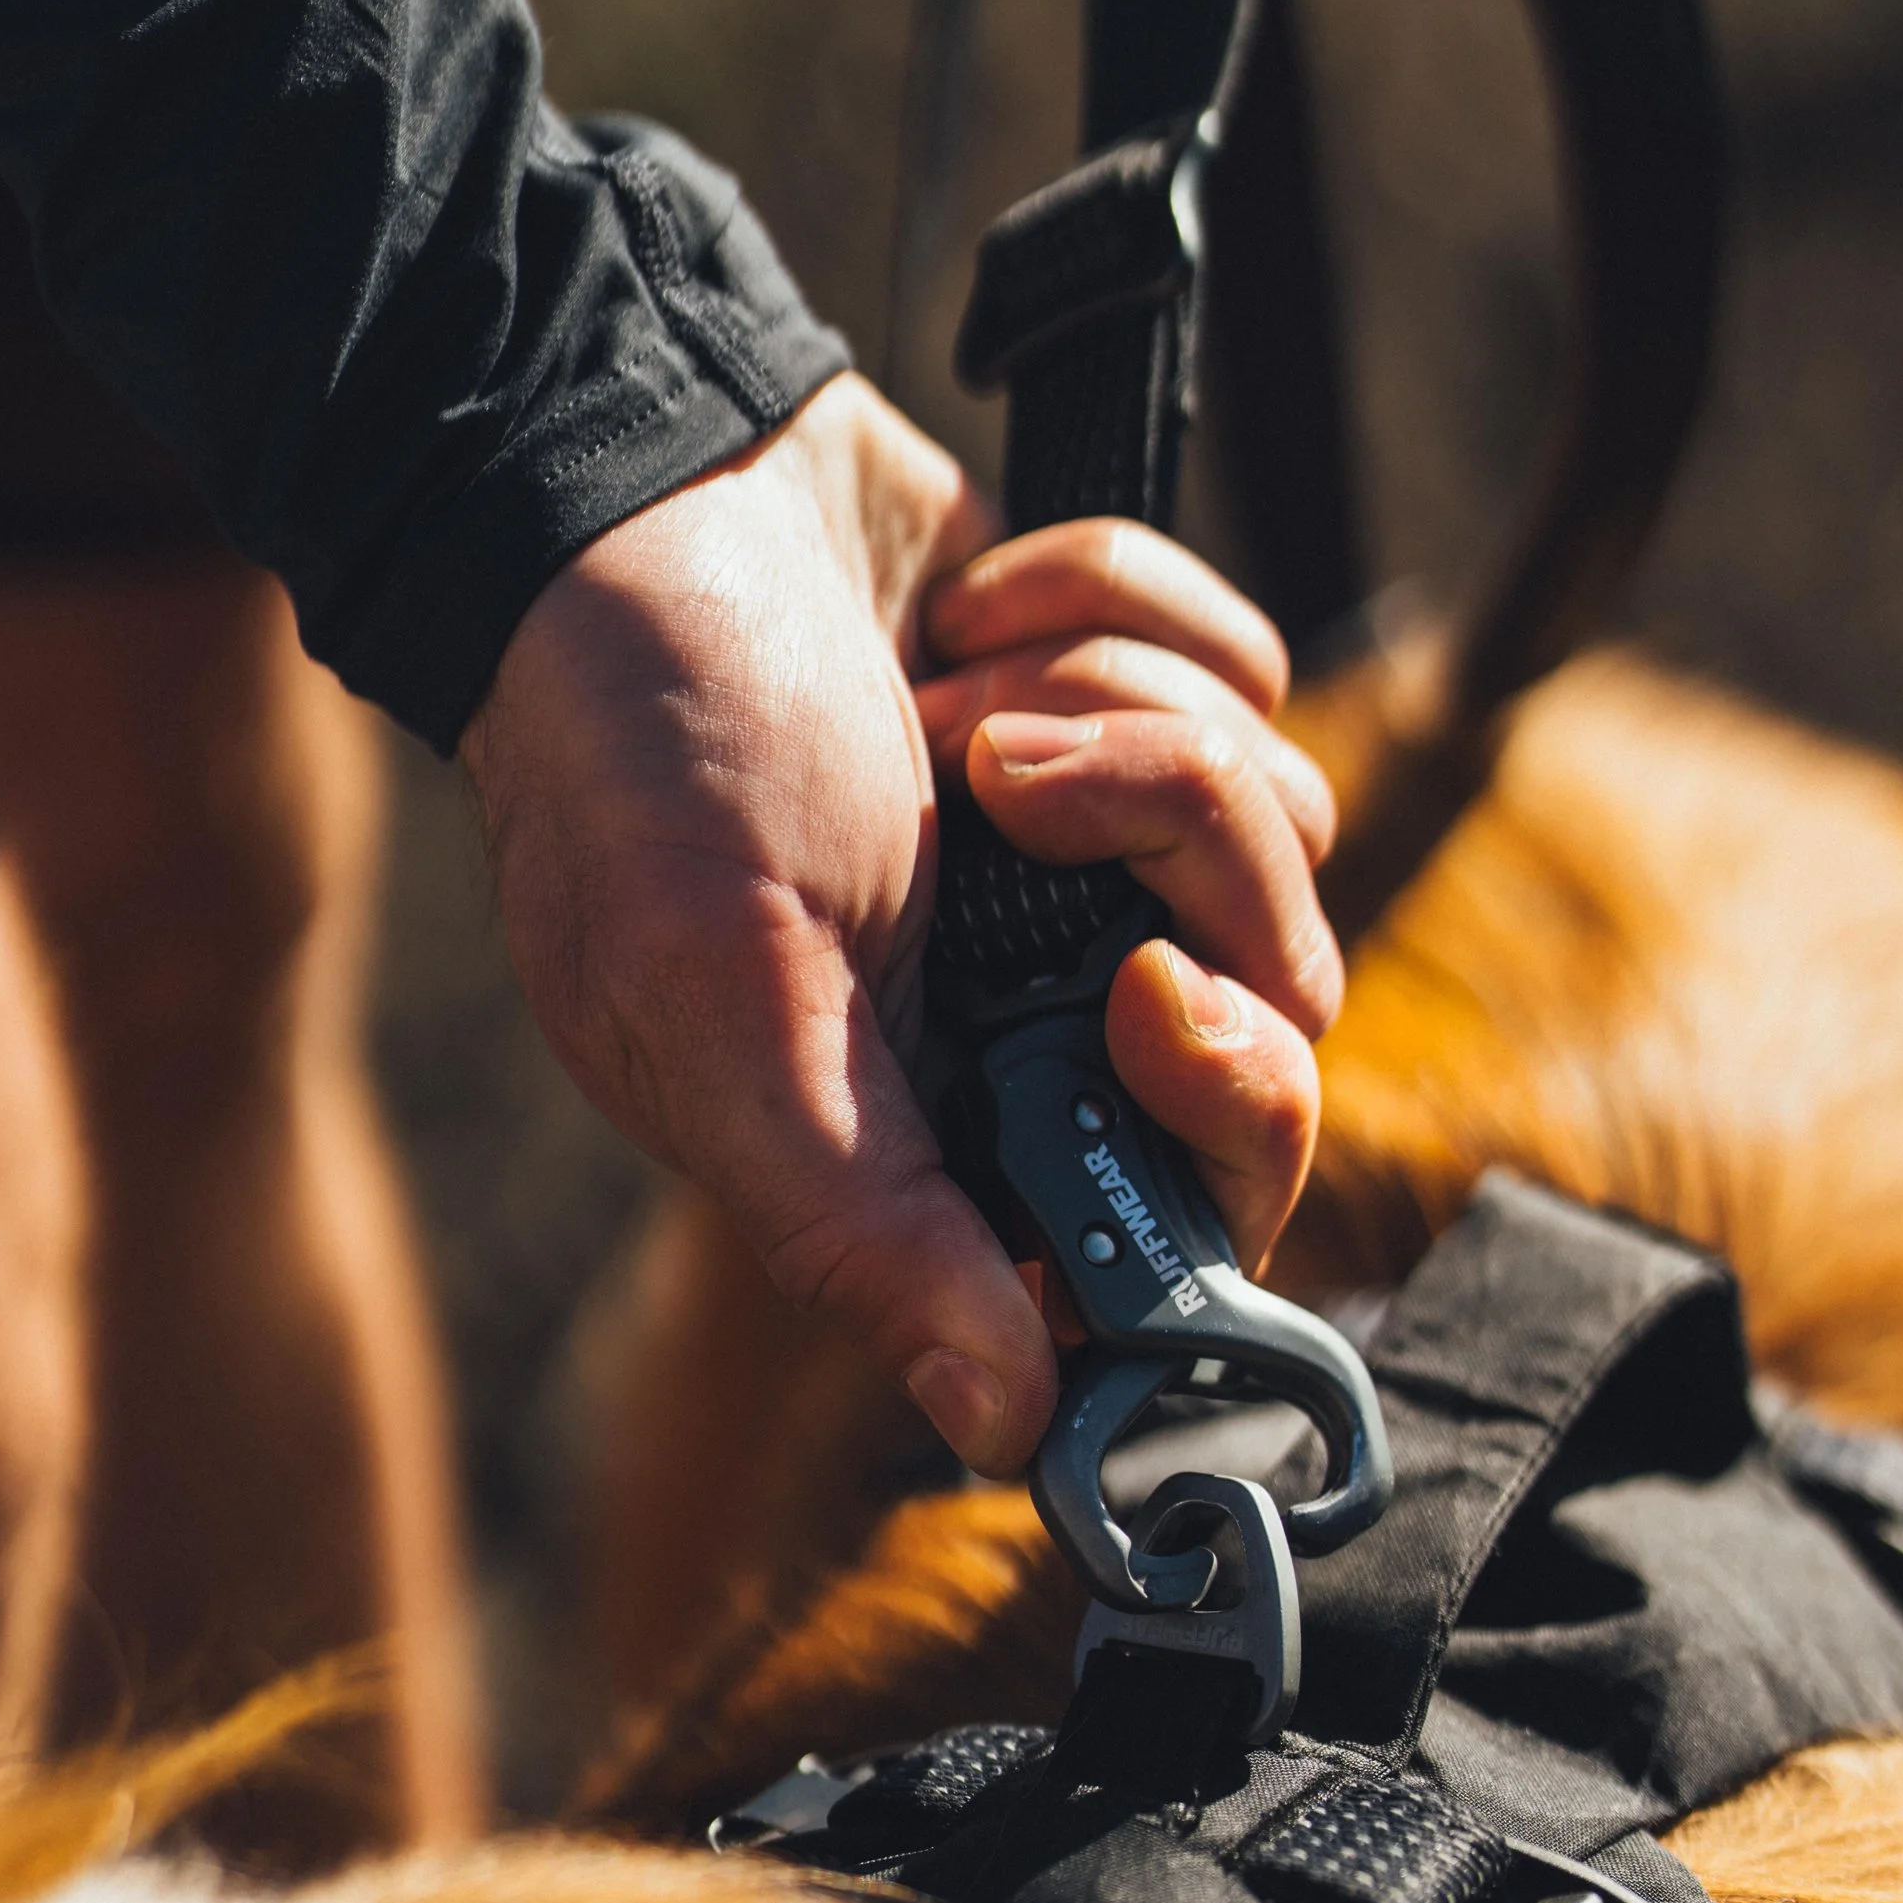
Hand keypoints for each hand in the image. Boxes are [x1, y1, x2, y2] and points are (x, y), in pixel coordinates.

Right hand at [462, 372, 1330, 1478]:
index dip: (1220, 1131)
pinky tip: (969, 615)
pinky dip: (1113, 615)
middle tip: (1029, 803)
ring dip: (1117, 724)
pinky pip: (1252, 674)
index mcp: (945, 1133)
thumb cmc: (640, 758)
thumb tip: (1007, 1430)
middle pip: (1275, 1014)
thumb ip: (868, 1231)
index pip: (1183, 1222)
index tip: (1150, 1004)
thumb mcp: (732, 1011)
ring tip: (952, 704)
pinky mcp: (1127, 698)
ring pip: (1276, 823)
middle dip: (1179, 874)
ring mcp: (1097, 855)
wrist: (626, 472)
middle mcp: (1034, 1011)